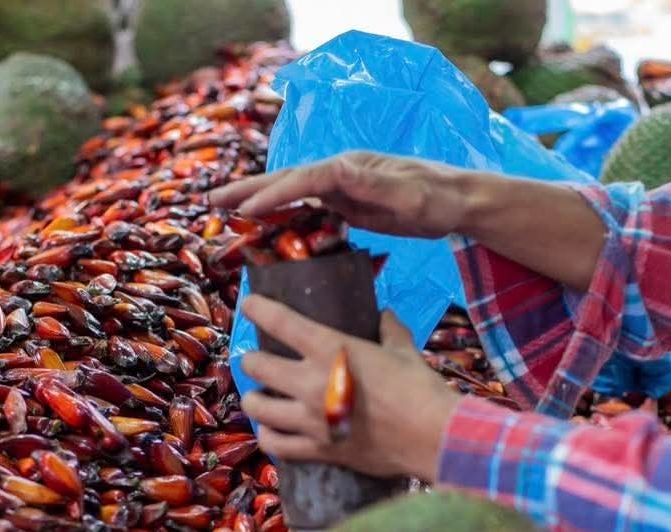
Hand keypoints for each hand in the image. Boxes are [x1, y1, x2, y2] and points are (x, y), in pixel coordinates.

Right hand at [209, 151, 472, 237]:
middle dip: (249, 189)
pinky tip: (265, 225)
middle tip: (213, 201)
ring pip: (291, 192)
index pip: (304, 179)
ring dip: (257, 200)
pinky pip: (305, 208)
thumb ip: (373, 182)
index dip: (274, 194)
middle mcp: (340, 172)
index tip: (247, 211)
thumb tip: (335, 168)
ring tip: (224, 210)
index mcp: (350, 167)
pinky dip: (280, 214)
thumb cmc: (437, 196)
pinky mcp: (345, 203)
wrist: (457, 200)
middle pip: (286, 178)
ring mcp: (340, 187)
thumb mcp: (408, 191)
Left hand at [239, 294, 461, 480]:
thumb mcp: (403, 350)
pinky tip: (272, 431)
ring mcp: (310, 419)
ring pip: (257, 407)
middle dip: (251, 360)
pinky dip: (269, 437)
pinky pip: (276, 445)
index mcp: (330, 350)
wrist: (433, 437)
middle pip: (256, 365)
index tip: (249, 304)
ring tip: (259, 397)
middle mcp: (311, 382)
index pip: (281, 322)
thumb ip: (389, 329)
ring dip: (254, 399)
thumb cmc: (420, 388)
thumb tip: (384, 315)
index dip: (257, 308)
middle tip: (257, 360)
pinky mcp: (318, 449)